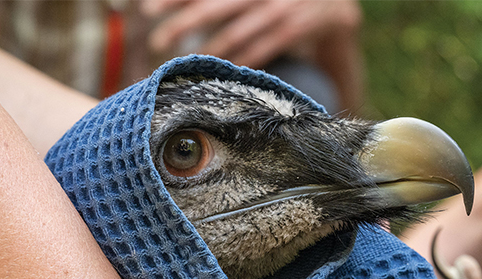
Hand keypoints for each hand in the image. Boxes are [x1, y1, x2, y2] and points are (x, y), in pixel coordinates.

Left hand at [143, 0, 360, 69]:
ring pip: (236, 32)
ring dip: (209, 49)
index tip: (147, 8)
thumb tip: (186, 9)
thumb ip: (224, 1)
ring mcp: (281, 8)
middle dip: (182, 24)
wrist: (335, 4)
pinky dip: (241, 60)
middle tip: (159, 40)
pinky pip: (262, 49)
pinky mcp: (296, 28)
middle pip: (214, 7)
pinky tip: (222, 69)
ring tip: (184, 61)